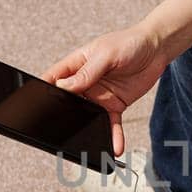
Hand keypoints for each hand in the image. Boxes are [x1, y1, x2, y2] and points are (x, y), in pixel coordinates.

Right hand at [40, 21, 168, 157]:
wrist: (157, 49)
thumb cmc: (128, 43)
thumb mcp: (107, 54)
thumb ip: (87, 72)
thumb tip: (63, 86)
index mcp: (75, 66)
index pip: (53, 79)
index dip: (42, 91)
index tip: (35, 105)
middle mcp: (84, 83)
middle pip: (67, 103)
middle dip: (62, 118)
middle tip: (60, 134)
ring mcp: (98, 96)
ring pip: (88, 118)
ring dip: (88, 132)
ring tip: (89, 148)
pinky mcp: (115, 105)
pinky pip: (110, 124)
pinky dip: (113, 136)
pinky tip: (115, 147)